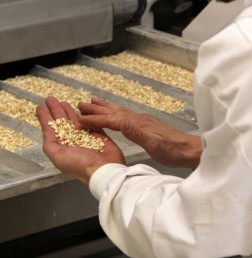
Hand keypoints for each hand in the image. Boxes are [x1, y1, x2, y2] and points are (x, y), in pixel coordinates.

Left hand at [36, 97, 124, 184]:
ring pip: (75, 120)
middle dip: (55, 110)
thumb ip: (49, 143)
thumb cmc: (80, 164)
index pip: (51, 129)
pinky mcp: (98, 134)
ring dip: (68, 111)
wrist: (104, 169)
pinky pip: (90, 121)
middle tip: (50, 99)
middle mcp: (72, 141)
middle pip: (62, 122)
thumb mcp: (58, 156)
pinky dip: (85, 115)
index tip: (41, 107)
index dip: (46, 117)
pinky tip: (81, 109)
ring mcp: (85, 137)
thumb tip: (45, 129)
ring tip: (62, 101)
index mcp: (61, 146)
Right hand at [78, 98, 201, 168]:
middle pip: (113, 111)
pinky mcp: (145, 124)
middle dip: (96, 108)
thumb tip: (120, 122)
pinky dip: (115, 112)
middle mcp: (138, 119)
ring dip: (104, 107)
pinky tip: (114, 113)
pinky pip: (125, 115)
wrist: (190, 149)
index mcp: (138, 124)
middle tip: (81, 104)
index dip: (95, 119)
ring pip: (118, 111)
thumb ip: (137, 133)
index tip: (80, 118)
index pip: (112, 119)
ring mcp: (142, 120)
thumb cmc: (173, 151)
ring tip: (93, 102)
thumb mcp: (155, 145)